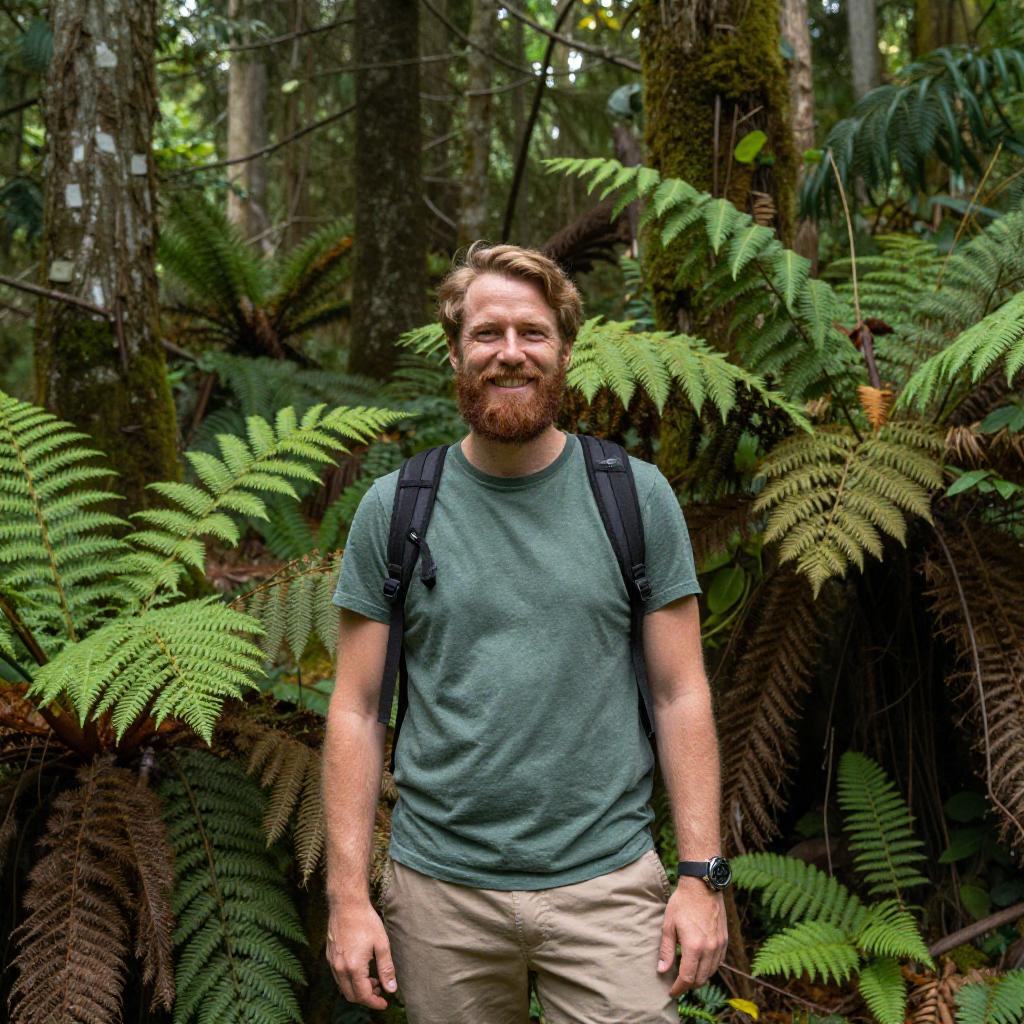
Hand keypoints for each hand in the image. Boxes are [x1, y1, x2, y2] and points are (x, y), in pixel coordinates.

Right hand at [326, 901, 397, 1008]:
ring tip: (373, 978)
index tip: (385, 1003)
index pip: (363, 995)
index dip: (375, 1003)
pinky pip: (338, 977)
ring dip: (358, 989)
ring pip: (343, 987)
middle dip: (367, 998)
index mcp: (354, 967)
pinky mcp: (330, 956)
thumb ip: (386, 969)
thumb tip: (391, 988)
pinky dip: (350, 980)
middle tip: (380, 990)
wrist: (346, 903)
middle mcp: (340, 968)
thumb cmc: (365, 921)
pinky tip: (361, 969)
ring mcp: (332, 962)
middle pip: (351, 995)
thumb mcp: (382, 944)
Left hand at [656, 878, 727, 996]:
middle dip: (688, 985)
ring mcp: (719, 945)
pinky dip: (710, 968)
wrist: (702, 885)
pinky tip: (701, 964)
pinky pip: (719, 962)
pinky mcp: (725, 939)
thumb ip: (666, 950)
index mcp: (694, 947)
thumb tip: (662, 970)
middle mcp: (710, 949)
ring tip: (688, 975)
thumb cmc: (682, 903)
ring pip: (711, 972)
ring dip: (700, 977)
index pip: (687, 978)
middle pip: (700, 979)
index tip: (671, 992)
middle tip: (677, 984)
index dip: (678, 988)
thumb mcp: (668, 925)